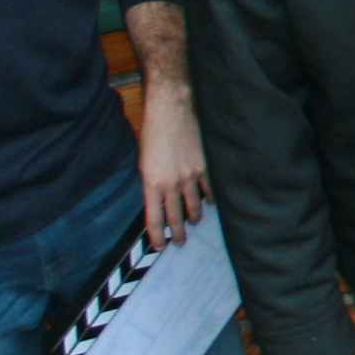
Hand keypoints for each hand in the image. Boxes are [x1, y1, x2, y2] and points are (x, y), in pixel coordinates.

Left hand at [137, 84, 208, 248]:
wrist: (172, 108)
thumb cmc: (154, 131)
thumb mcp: (144, 160)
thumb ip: (151, 182)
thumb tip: (158, 199)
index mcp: (151, 183)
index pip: (154, 219)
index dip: (158, 236)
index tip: (161, 245)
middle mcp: (171, 183)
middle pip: (176, 217)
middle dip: (178, 232)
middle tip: (180, 241)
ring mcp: (191, 176)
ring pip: (195, 206)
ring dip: (194, 217)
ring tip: (194, 222)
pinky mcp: (206, 166)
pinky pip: (210, 189)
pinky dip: (210, 198)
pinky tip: (211, 202)